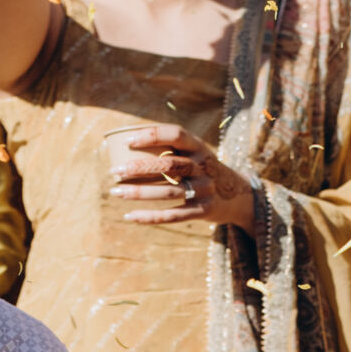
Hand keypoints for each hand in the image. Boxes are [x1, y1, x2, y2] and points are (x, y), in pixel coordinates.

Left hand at [110, 125, 255, 232]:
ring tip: (115, 192)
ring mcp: (205, 189)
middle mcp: (204, 166)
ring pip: (168, 191)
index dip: (151, 135)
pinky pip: (173, 215)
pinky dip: (150, 217)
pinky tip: (130, 216)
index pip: (175, 134)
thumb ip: (169, 149)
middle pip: (168, 164)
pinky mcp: (203, 210)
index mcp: (199, 147)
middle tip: (114, 172)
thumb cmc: (201, 170)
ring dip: (138, 193)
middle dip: (138, 168)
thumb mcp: (193, 154)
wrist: (236, 195)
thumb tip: (122, 146)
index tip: (127, 141)